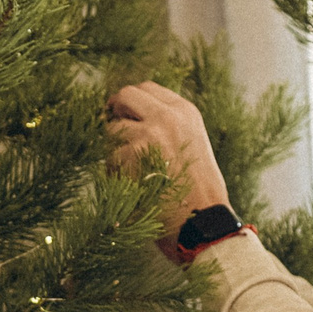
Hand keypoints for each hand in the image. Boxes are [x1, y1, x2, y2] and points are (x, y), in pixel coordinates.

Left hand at [106, 81, 230, 238]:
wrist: (203, 222)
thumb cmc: (197, 192)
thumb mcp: (191, 145)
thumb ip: (167, 126)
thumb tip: (131, 115)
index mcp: (185, 112)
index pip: (147, 89)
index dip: (130, 102)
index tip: (123, 114)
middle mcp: (167, 116)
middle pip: (126, 95)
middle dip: (115, 112)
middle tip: (113, 130)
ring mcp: (148, 133)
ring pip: (112, 129)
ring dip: (115, 149)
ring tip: (133, 173)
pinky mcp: (131, 154)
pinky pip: (109, 158)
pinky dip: (115, 174)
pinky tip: (133, 188)